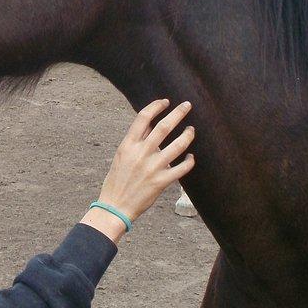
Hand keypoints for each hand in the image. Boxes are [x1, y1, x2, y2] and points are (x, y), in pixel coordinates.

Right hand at [83, 100, 195, 242]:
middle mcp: (141, 153)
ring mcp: (152, 167)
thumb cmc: (117, 179)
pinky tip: (191, 157)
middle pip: (163, 127)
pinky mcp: (161, 182)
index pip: (143, 118)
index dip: (156, 106)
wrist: (115, 205)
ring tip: (192, 130)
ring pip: (177, 146)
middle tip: (187, 105)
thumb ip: (135, 140)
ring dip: (187, 135)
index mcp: (128, 145)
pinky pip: (181, 168)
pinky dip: (189, 161)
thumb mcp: (121, 155)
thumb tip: (149, 124)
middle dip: (178, 113)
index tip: (166, 101)